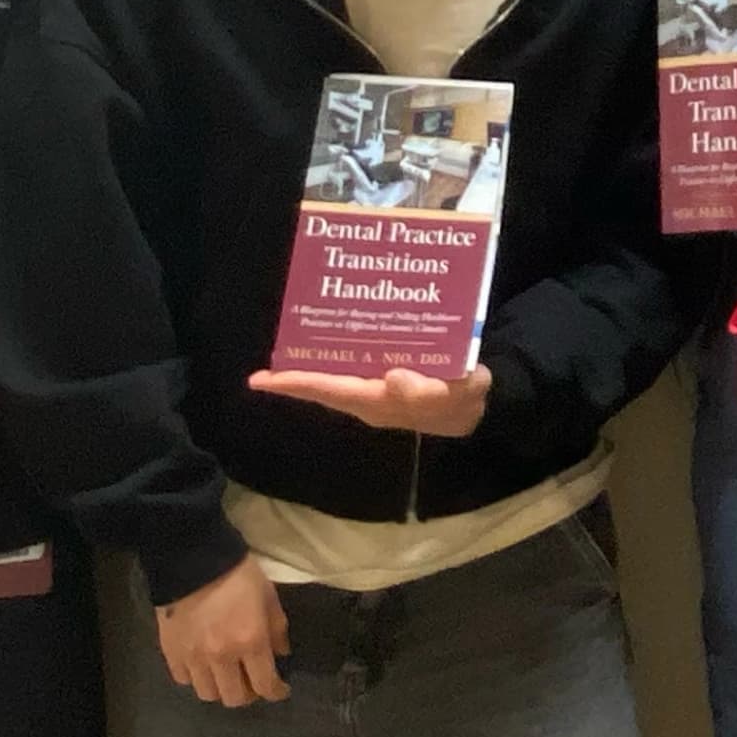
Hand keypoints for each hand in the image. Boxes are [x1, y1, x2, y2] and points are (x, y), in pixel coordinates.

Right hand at [158, 559, 290, 706]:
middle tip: (251, 681)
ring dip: (220, 688)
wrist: (192, 558)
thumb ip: (277, 629)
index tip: (280, 689)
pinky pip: (183, 679)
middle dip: (248, 693)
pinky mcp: (171, 652)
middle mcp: (222, 657)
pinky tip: (201, 665)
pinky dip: (194, 677)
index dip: (276, 692)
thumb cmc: (237, 573)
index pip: (265, 684)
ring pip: (207, 694)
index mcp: (250, 641)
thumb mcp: (268, 595)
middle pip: (235, 698)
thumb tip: (281, 654)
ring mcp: (193, 657)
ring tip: (225, 675)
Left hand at [248, 359, 494, 435]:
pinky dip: (339, 351)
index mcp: (380, 401)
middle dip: (294, 377)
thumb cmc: (464, 398)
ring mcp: (375, 390)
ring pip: (335, 376)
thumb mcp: (458, 392)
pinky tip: (335, 331)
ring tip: (289, 344)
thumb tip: (394, 378)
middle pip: (324, 386)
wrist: (476, 405)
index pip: (330, 390)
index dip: (295, 383)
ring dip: (313, 363)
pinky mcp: (385, 379)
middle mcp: (370, 397)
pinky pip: (353, 365)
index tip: (260, 380)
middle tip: (262, 371)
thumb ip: (428, 389)